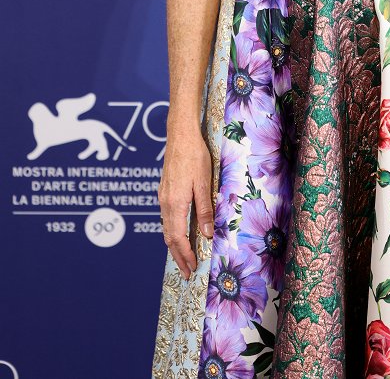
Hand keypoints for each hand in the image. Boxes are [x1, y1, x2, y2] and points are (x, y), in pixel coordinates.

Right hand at [158, 126, 214, 279]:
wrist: (180, 135)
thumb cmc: (195, 156)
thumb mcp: (204, 182)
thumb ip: (204, 208)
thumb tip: (207, 233)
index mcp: (175, 203)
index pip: (178, 238)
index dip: (185, 255)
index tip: (193, 268)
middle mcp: (166, 203)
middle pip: (169, 238)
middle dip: (178, 257)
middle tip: (186, 273)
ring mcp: (163, 197)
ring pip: (166, 228)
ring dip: (175, 246)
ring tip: (184, 258)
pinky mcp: (164, 191)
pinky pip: (166, 218)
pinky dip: (172, 232)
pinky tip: (179, 233)